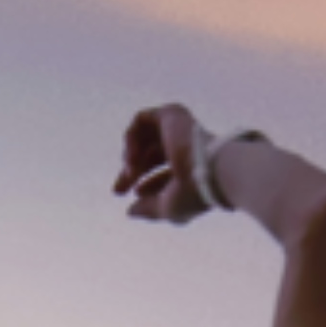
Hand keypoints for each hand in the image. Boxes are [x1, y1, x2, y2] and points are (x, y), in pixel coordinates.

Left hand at [115, 104, 227, 224]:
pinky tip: (132, 157)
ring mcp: (177, 129)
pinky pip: (140, 120)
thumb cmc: (192, 193)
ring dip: (130, 156)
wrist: (207, 170)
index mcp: (187, 167)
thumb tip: (130, 212)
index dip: (139, 182)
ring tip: (130, 171)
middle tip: (118, 190)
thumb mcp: (167, 208)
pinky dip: (131, 139)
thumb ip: (148, 209)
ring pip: (142, 137)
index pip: (159, 172)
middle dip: (129, 172)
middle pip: (148, 155)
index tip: (123, 195)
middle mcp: (183, 146)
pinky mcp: (170, 114)